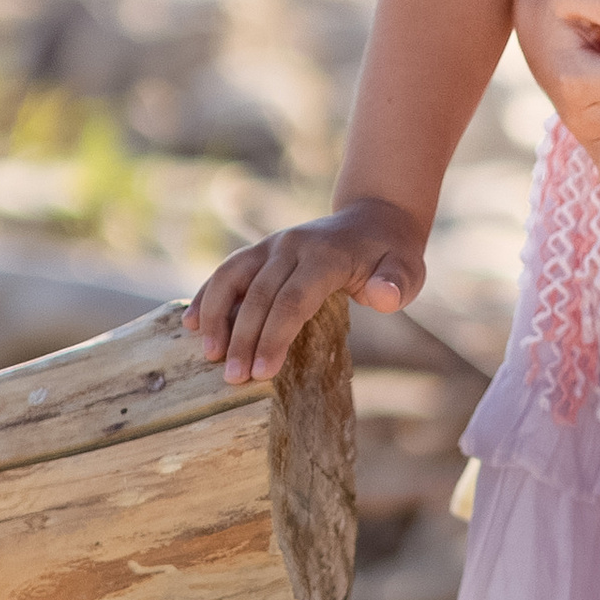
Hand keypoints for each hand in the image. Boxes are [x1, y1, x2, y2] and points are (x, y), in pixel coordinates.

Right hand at [187, 199, 427, 384]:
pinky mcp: (260, 251)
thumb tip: (383, 295)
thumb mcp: (407, 270)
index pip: (294, 300)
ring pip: (233, 277)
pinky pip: (228, 271)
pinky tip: (191, 325)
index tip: (263, 374)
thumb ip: (396, 284)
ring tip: (209, 356)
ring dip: (216, 317)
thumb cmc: (391, 255)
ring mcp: (272, 245)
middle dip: (244, 340)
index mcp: (327, 255)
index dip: (276, 336)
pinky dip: (207, 296)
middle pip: (260, 295)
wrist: (373, 219)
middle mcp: (293, 246)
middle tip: (233, 380)